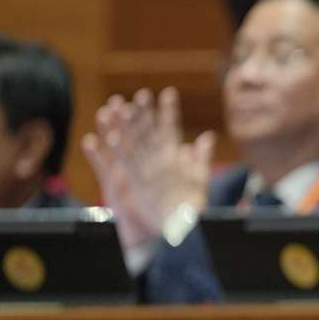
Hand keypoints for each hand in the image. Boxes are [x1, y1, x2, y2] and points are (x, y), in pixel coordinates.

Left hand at [81, 88, 213, 248]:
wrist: (185, 226)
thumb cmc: (192, 203)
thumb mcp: (201, 176)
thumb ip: (202, 155)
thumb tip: (208, 136)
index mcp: (177, 159)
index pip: (172, 130)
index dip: (169, 111)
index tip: (168, 92)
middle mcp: (163, 161)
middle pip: (152, 133)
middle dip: (147, 113)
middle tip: (141, 94)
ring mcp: (151, 171)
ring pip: (138, 145)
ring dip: (129, 126)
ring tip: (121, 108)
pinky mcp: (140, 184)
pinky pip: (128, 165)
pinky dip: (120, 151)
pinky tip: (111, 137)